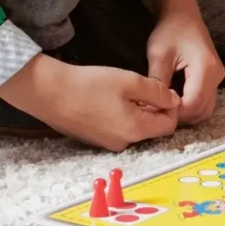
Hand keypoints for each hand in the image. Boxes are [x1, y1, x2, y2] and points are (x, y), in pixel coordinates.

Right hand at [0, 54, 179, 150]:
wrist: (49, 93)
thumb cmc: (90, 85)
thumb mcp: (131, 81)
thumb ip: (158, 92)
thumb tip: (174, 101)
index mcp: (136, 130)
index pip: (169, 125)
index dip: (170, 106)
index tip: (160, 90)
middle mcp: (124, 143)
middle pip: (152, 128)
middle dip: (153, 109)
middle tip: (139, 88)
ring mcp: (107, 144)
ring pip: (134, 128)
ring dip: (135, 111)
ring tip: (120, 92)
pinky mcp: (94, 140)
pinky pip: (117, 129)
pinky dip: (119, 116)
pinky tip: (105, 100)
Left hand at [146, 7, 223, 124]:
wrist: (182, 15)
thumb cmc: (170, 31)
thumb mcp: (159, 55)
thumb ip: (157, 83)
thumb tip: (150, 108)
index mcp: (206, 69)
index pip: (193, 104)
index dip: (173, 112)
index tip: (153, 110)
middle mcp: (217, 76)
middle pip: (201, 110)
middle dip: (179, 116)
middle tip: (157, 111)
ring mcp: (218, 78)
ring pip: (205, 109)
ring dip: (186, 114)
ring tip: (164, 107)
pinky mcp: (214, 79)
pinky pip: (205, 101)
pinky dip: (190, 107)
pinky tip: (173, 101)